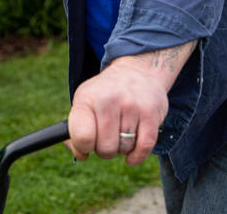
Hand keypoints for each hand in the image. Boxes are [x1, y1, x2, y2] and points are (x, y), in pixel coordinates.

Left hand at [66, 41, 195, 165]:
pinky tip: (132, 153)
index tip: (87, 143)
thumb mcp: (84, 103)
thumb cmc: (105, 95)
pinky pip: (144, 148)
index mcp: (87, 98)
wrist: (137, 71)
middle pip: (105, 148)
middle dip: (105, 150)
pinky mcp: (151, 113)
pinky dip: (137, 156)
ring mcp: (131, 106)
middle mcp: (109, 100)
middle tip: (108, 137)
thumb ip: (75, 132)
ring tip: (121, 133)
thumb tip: (81, 155)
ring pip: (124, 149)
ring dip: (122, 149)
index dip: (83, 147)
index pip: (82, 136)